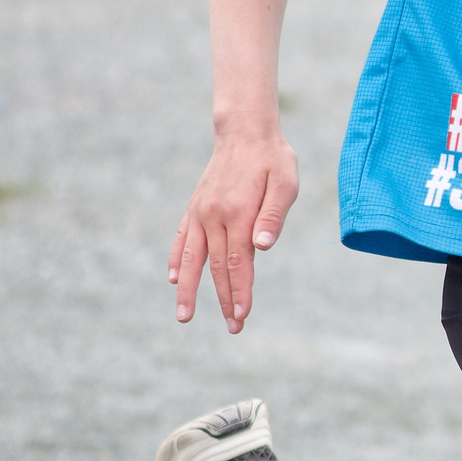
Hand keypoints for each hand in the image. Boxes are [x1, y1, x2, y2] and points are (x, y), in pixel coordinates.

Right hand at [170, 127, 298, 332]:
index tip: (242, 315)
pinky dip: (178, 260)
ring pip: (193, 259)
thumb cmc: (273, 159)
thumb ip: (273, 215)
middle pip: (217, 267)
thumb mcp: (286, 182)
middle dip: (225, 299)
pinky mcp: (195, 208)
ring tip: (184, 317)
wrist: (245, 133)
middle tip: (234, 327)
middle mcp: (213, 217)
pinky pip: (182, 239)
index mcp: (237, 214)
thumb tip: (262, 248)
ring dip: (190, 290)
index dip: (240, 291)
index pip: (238, 263)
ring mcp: (200, 213)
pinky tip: (175, 279)